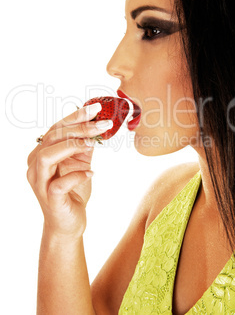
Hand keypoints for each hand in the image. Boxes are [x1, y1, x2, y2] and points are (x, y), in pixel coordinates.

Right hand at [27, 103, 112, 239]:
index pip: (56, 128)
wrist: (69, 223)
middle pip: (52, 137)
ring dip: (72, 146)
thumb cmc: (73, 191)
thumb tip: (98, 124)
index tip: (96, 108)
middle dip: (79, 127)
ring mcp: (40, 182)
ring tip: (93, 143)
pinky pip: (59, 184)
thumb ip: (84, 145)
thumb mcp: (80, 163)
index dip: (75, 117)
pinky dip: (77, 176)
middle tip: (103, 123)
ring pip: (47, 156)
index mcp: (42, 152)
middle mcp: (35, 165)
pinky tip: (92, 173)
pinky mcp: (49, 198)